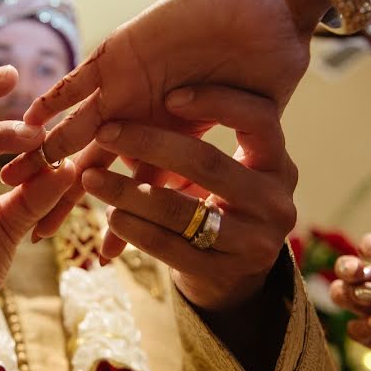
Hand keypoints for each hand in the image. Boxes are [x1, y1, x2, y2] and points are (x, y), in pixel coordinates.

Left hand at [2, 0, 325, 236]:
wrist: (264, 0)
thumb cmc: (270, 54)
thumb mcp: (255, 116)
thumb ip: (228, 157)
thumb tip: (238, 195)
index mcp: (173, 131)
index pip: (141, 184)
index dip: (124, 218)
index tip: (103, 254)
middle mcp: (143, 112)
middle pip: (95, 163)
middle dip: (65, 196)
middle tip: (35, 231)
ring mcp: (127, 84)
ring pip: (76, 127)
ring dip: (45, 152)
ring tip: (13, 180)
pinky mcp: (118, 53)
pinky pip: (78, 80)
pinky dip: (55, 97)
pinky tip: (31, 118)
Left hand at [81, 85, 296, 309]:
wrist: (235, 275)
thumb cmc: (220, 202)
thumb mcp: (222, 170)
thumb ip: (193, 139)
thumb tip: (137, 102)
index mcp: (278, 164)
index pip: (259, 119)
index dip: (216, 103)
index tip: (170, 95)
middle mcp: (276, 202)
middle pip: (207, 163)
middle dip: (149, 143)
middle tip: (105, 132)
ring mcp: (255, 243)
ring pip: (182, 210)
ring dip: (128, 191)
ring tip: (91, 177)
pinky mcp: (225, 275)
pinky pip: (171, 248)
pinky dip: (135, 230)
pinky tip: (110, 216)